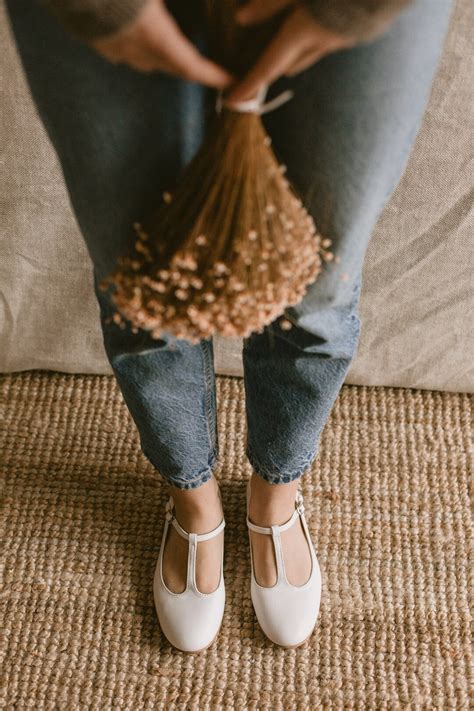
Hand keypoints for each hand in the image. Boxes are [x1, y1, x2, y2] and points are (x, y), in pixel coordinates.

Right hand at [90, 0, 234, 87]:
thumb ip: (167, 2)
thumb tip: (210, 1)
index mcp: (157, 38)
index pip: (193, 66)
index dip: (214, 76)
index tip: (231, 83)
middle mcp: (138, 51)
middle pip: (171, 68)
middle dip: (191, 69)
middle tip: (208, 68)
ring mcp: (114, 49)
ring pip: (146, 61)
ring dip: (162, 58)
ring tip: (172, 48)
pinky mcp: (97, 41)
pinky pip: (122, 51)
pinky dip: (136, 47)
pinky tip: (135, 35)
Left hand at [225, 0, 355, 102]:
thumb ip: (268, 3)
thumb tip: (241, 19)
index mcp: (301, 32)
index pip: (267, 67)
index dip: (248, 86)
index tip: (231, 101)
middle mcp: (320, 43)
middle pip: (288, 65)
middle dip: (271, 71)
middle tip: (256, 74)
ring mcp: (341, 40)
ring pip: (310, 55)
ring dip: (295, 58)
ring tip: (285, 53)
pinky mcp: (359, 32)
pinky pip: (330, 43)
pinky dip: (318, 42)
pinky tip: (321, 28)